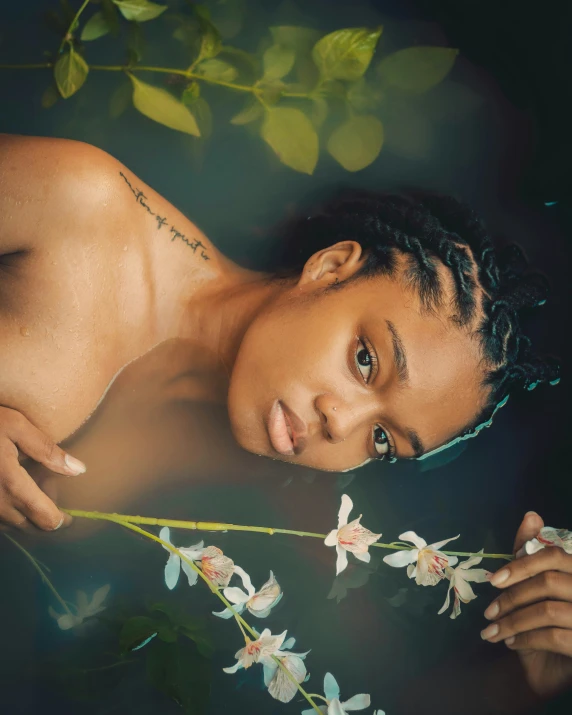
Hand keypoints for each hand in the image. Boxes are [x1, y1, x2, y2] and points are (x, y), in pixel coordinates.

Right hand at [0, 406, 85, 530]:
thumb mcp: (17, 426)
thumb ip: (47, 450)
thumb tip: (79, 470)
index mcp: (11, 483)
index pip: (44, 517)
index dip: (60, 522)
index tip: (69, 518)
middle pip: (29, 527)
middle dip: (44, 519)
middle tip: (50, 498)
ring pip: (10, 526)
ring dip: (25, 517)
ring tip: (32, 493)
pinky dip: (8, 513)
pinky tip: (12, 492)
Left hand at [481, 511, 571, 697]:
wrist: (552, 669)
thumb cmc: (544, 622)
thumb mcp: (534, 586)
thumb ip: (531, 553)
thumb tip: (532, 515)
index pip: (554, 555)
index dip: (522, 565)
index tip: (493, 580)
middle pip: (548, 582)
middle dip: (511, 597)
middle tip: (488, 612)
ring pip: (547, 611)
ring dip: (512, 622)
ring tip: (492, 631)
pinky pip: (554, 637)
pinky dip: (525, 639)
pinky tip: (510, 644)